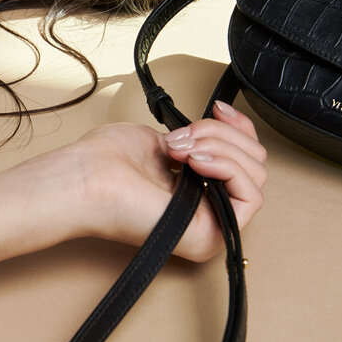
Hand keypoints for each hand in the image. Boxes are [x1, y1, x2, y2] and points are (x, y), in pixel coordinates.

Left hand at [67, 100, 267, 262]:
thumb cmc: (106, 162)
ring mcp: (212, 224)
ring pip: (255, 174)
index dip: (238, 127)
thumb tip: (218, 134)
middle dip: (222, 135)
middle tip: (183, 138)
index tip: (217, 107)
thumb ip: (196, 141)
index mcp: (196, 188)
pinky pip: (251, 196)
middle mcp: (208, 208)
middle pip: (254, 162)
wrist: (86, 180)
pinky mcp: (212, 235)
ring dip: (221, 148)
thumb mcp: (161, 140)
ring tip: (183, 150)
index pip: (245, 158)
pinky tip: (196, 162)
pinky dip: (228, 168)